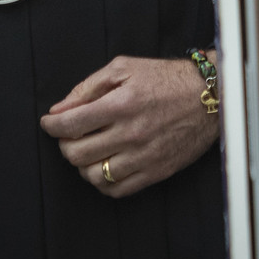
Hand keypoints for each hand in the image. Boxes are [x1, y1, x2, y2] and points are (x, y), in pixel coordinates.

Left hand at [38, 54, 219, 198]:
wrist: (209, 98)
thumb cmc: (165, 79)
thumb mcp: (124, 68)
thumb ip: (87, 88)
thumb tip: (59, 109)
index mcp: (120, 104)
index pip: (70, 124)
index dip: (51, 125)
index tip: (49, 123)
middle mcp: (130, 133)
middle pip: (76, 154)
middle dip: (64, 144)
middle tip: (68, 135)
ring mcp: (143, 156)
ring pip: (93, 176)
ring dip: (82, 165)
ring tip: (88, 150)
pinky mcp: (155, 172)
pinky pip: (117, 190)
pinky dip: (103, 182)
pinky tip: (104, 166)